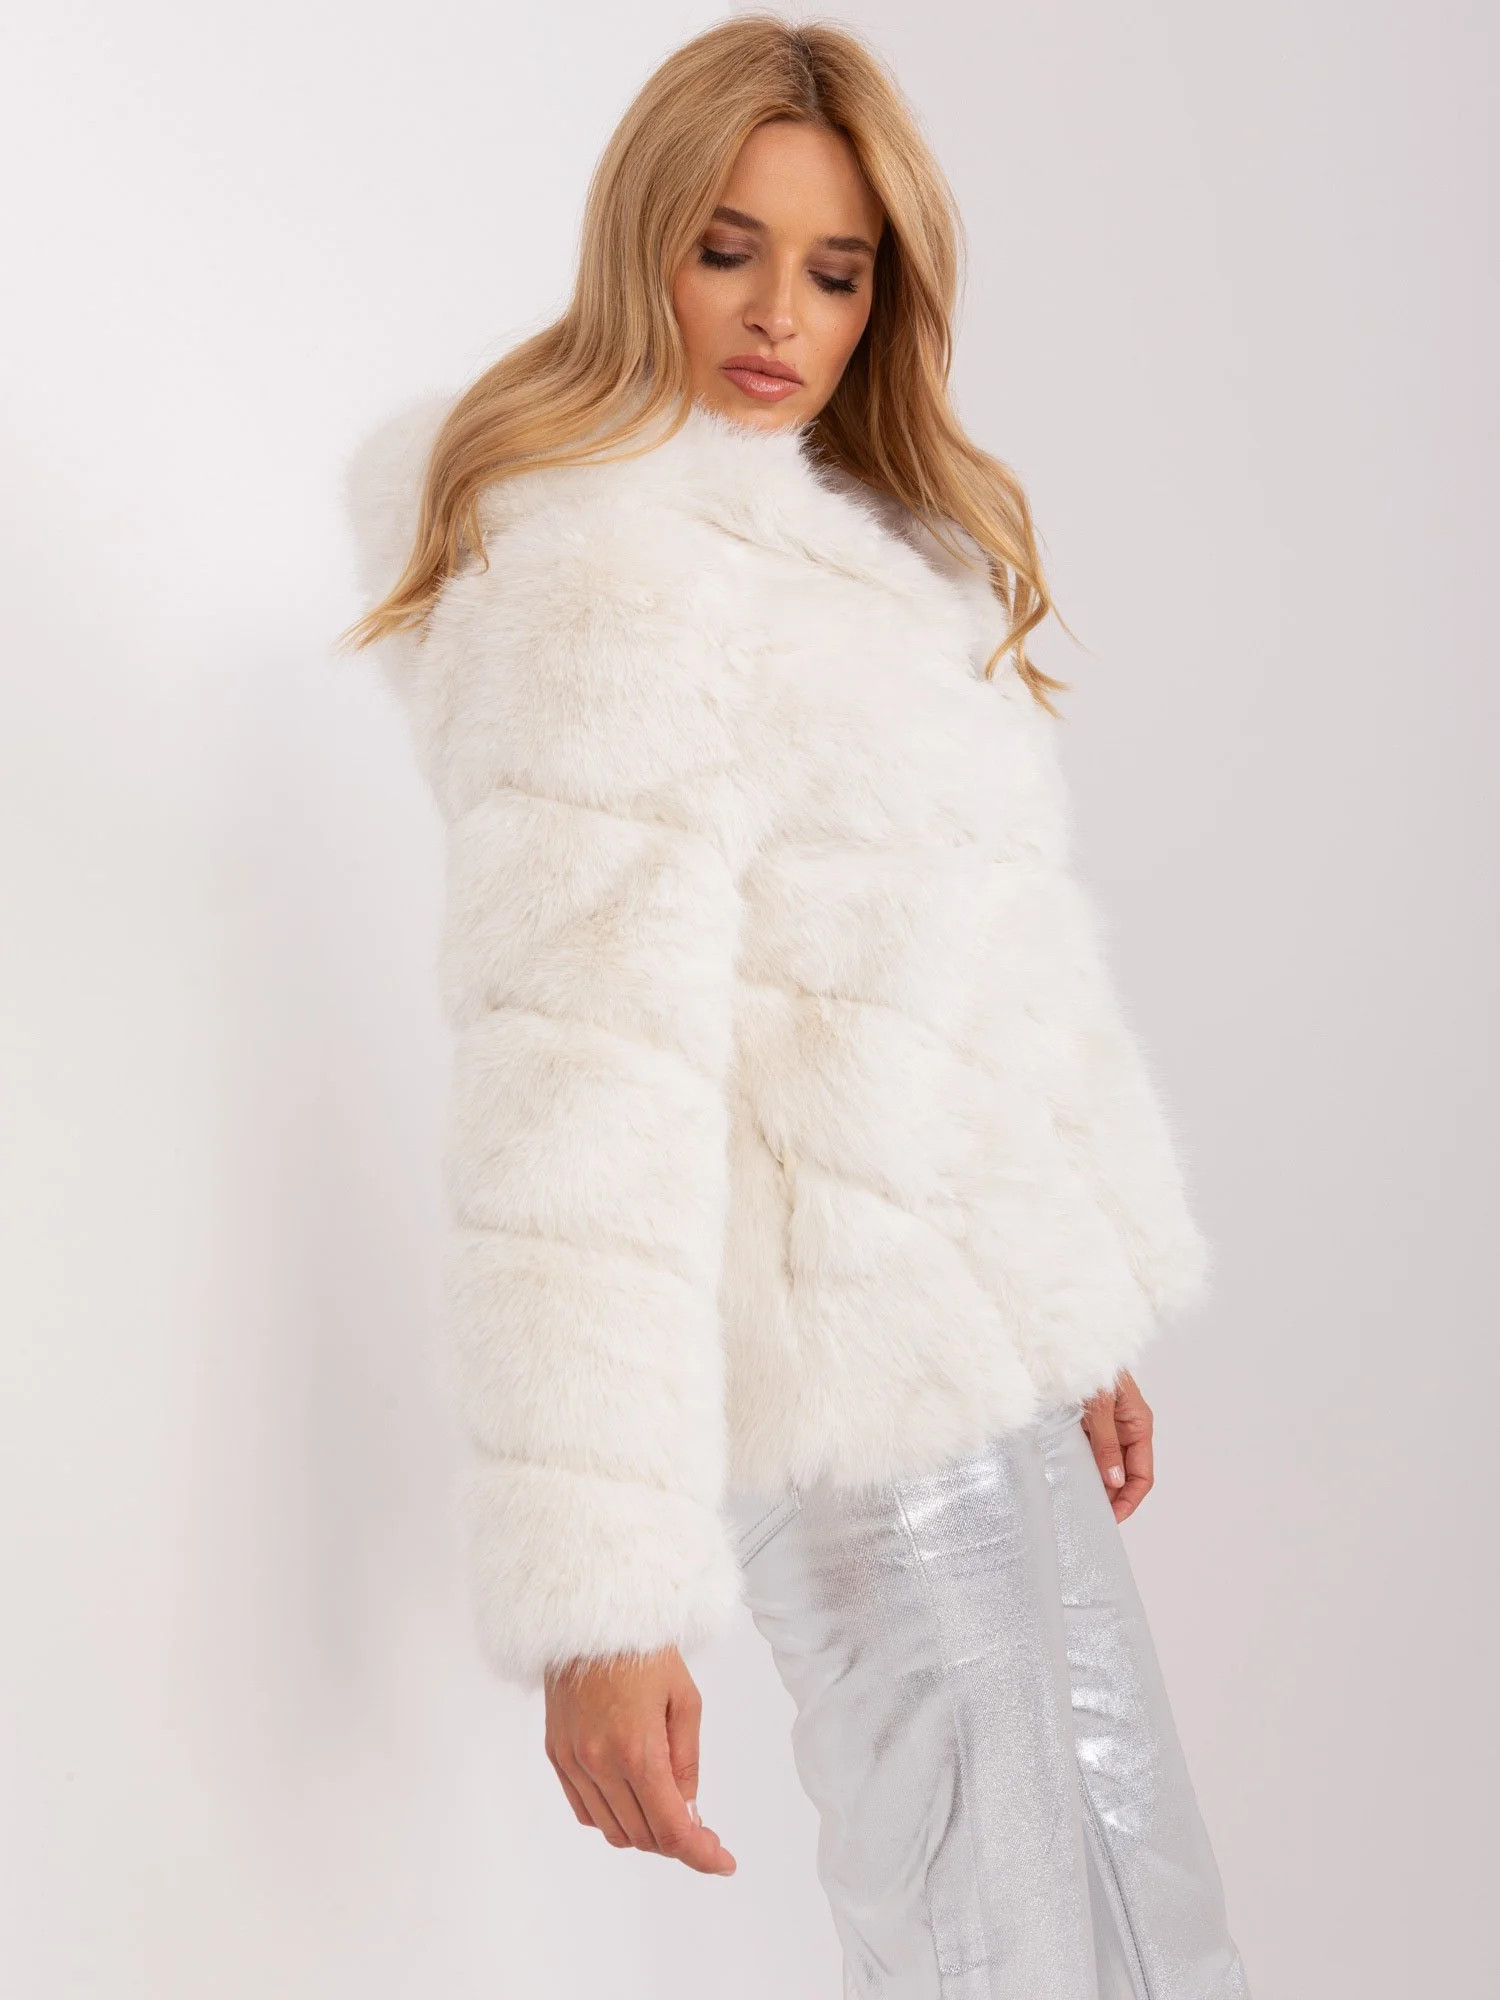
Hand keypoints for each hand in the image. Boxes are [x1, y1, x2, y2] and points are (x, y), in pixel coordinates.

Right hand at [543, 1645, 736, 1875]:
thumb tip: (690, 1814)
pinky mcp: (556, 1755)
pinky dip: (612, 1817)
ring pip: (612, 1830)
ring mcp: (573, 1762)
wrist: (588, 1615)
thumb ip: (687, 1764)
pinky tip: (632, 1799)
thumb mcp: (685, 1701)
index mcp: (638, 1750)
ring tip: (668, 1811)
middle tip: (703, 1830)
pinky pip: (585, 1810)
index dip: (701, 1855)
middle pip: (644, 1835)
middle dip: (678, 1841)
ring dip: (645, 1832)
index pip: (672, 1829)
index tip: (723, 1861)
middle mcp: (600, 1764)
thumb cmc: (645, 1651)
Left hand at [1081, 1370, 1154, 1521]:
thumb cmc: (1090, 1364)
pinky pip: (1089, 1451)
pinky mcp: (1088, 1421)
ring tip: (1079, 1502)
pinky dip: (1082, 1466)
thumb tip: (1114, 1480)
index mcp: (1138, 1424)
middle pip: (1125, 1473)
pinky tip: (1068, 1477)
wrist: (1068, 1341)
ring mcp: (1107, 1425)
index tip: (1112, 1518)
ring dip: (1097, 1483)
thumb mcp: (1099, 1406)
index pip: (1142, 1474)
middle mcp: (1126, 1427)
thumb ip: (1107, 1443)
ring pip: (1107, 1464)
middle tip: (1090, 1516)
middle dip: (1113, 1496)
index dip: (1129, 1499)